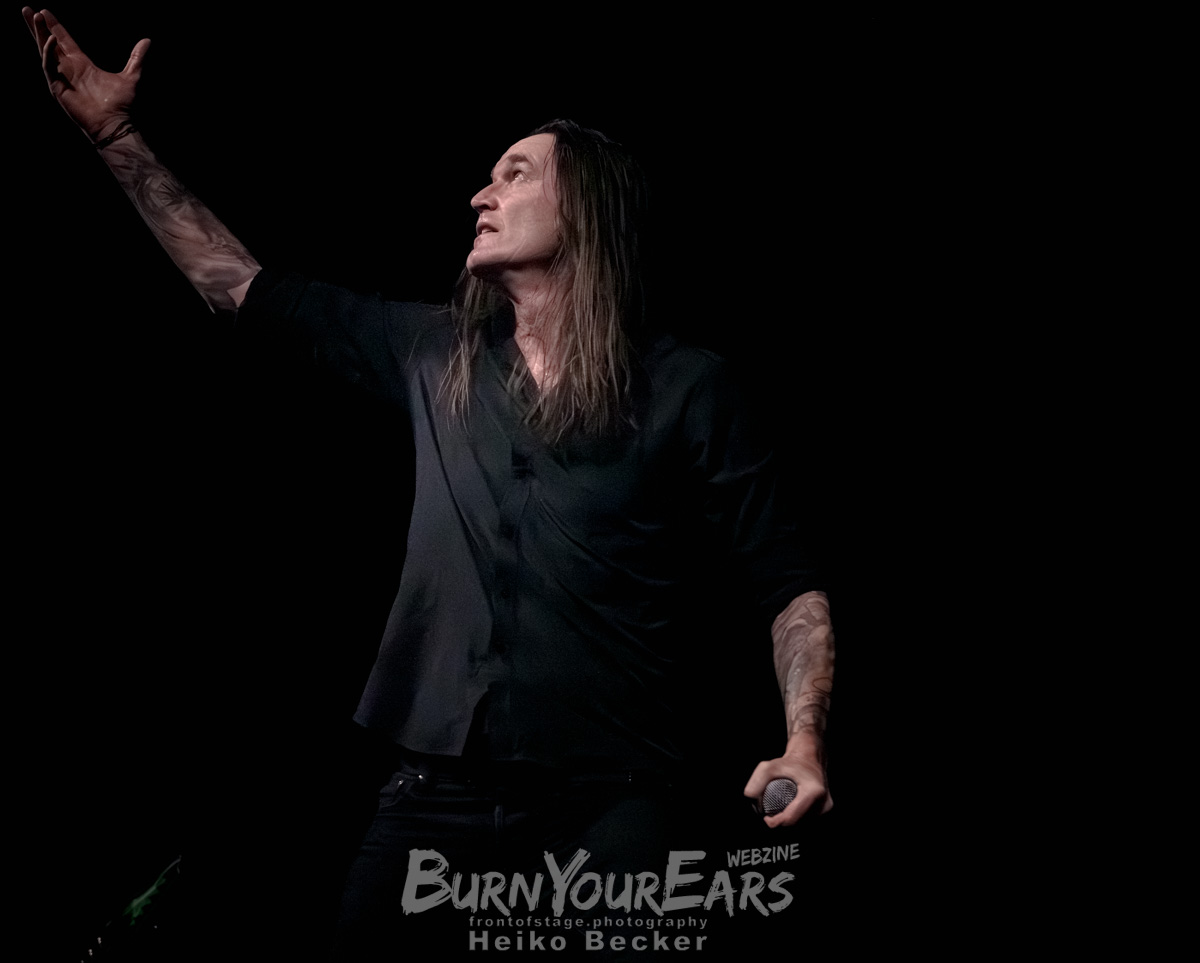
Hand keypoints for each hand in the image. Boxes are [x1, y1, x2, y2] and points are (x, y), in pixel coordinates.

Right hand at [23, 7, 148, 142]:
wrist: (115, 123)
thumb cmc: (122, 104)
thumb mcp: (132, 76)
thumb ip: (137, 58)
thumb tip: (147, 40)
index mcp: (82, 64)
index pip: (64, 41)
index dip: (55, 27)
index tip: (44, 11)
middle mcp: (70, 69)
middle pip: (49, 43)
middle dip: (38, 27)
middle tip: (28, 9)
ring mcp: (62, 78)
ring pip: (45, 51)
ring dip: (38, 34)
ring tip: (33, 16)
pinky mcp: (58, 87)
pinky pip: (49, 67)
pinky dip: (48, 53)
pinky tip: (50, 40)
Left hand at [743, 732, 831, 827]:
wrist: (809, 757)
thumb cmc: (790, 762)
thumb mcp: (770, 766)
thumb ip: (757, 780)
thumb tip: (750, 796)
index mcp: (813, 792)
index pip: (791, 818)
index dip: (775, 822)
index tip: (766, 817)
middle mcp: (823, 802)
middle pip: (797, 822)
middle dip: (781, 821)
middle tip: (771, 812)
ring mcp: (826, 807)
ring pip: (803, 822)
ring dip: (790, 820)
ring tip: (781, 809)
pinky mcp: (826, 809)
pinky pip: (808, 819)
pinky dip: (797, 817)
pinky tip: (791, 809)